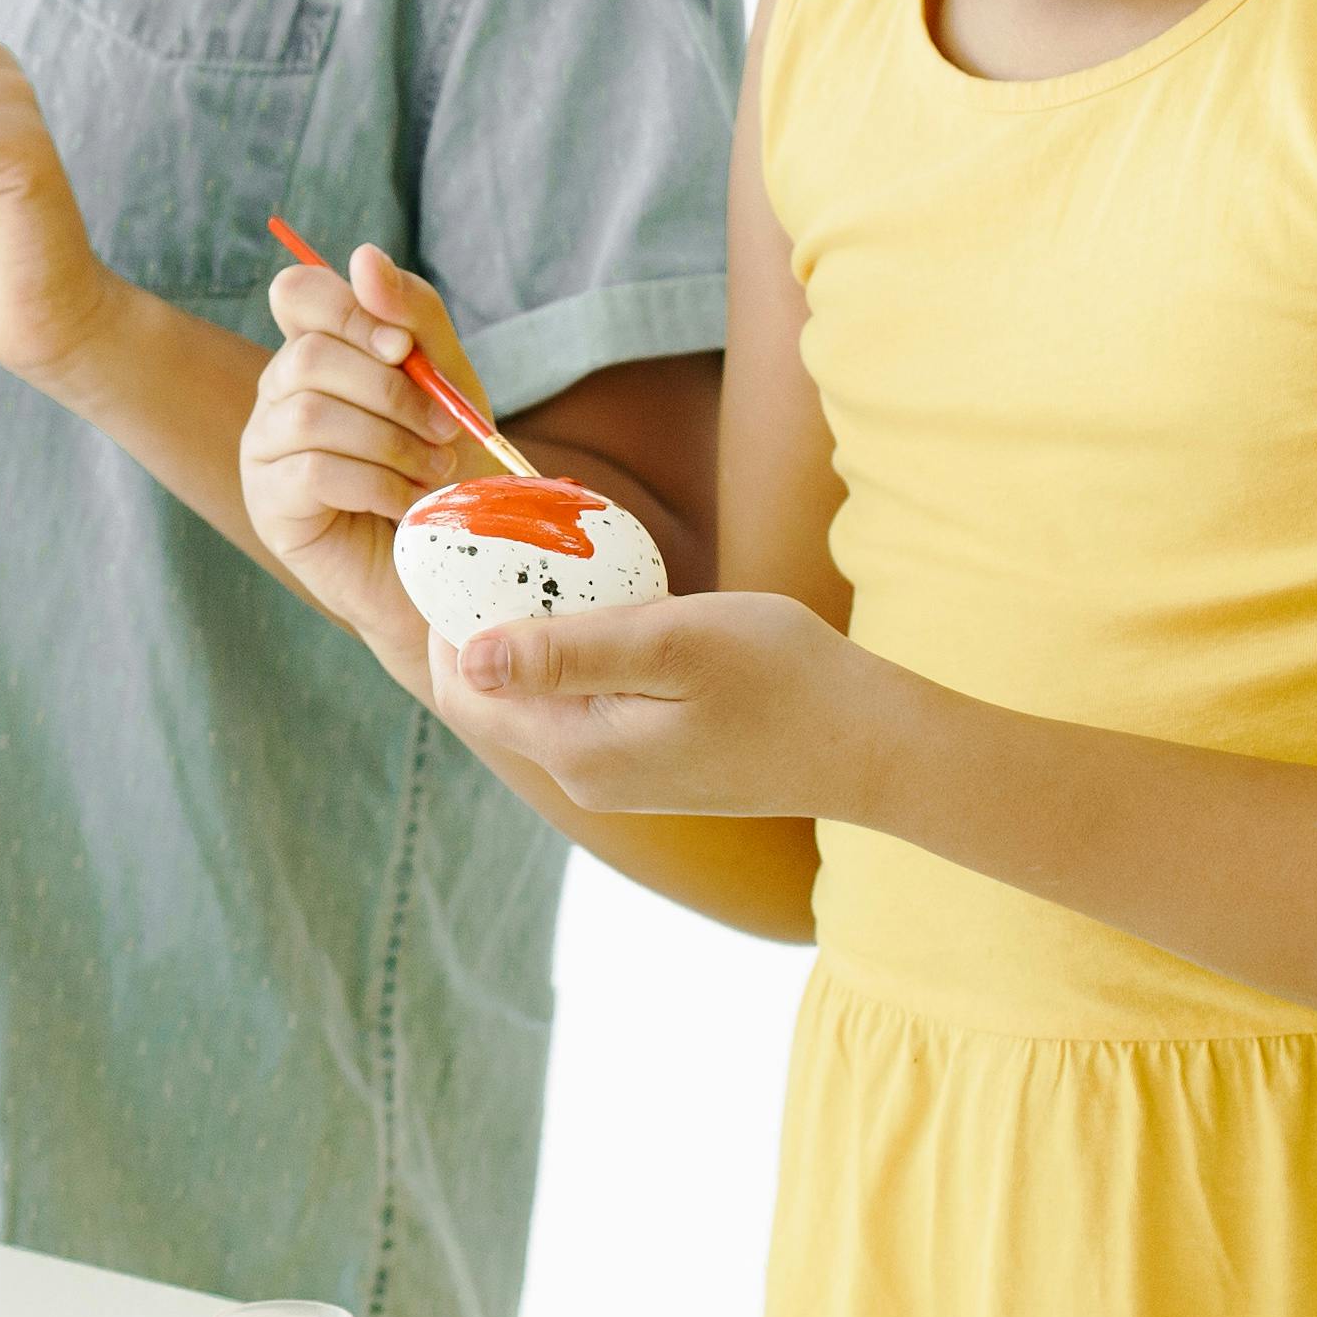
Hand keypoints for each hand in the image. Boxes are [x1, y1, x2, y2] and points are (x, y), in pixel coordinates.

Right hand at [243, 243, 505, 680]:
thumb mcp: (449, 381)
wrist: (456, 568)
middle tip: (444, 430)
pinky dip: (376, 485)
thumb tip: (363, 255)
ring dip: (390, 441)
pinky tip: (407, 506)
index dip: (348, 309)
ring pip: (309, 412)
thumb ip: (413, 316)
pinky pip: (313, 471)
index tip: (403, 347)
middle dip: (390, 390)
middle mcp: (279, 396)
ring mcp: (265, 453)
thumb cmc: (450, 472)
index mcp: (318, 355)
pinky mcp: (270, 508)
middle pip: (308, 354)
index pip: (297, 293)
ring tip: (433, 473)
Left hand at [429, 586, 899, 821]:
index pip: (462, 690)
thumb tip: (465, 658)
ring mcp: (620, 775)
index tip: (460, 548)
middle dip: (482, 620)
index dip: (444, 620)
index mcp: (577, 750)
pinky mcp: (653, 764)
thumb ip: (566, 654)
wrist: (872, 745)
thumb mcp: (670, 644)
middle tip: (505, 541)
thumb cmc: (783, 680)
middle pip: (494, 695)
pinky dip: (577, 654)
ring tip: (555, 564)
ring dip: (532, 634)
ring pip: (539, 697)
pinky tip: (613, 607)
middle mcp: (585, 775)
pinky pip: (584, 705)